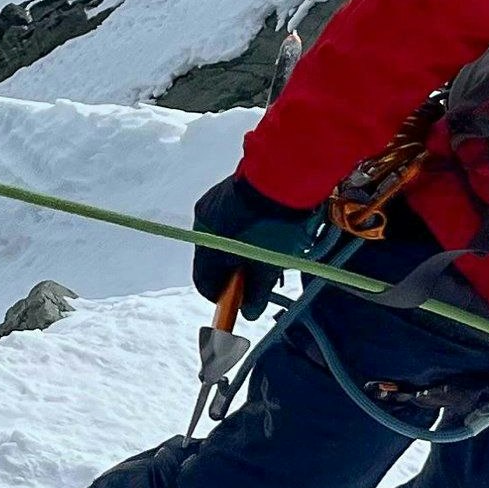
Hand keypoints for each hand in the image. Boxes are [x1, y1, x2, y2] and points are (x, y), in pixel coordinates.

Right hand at [190, 174, 306, 319]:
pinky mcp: (227, 188)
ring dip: (243, 248)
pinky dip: (245, 229)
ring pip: (224, 238)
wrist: (285, 173)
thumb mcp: (269, 265)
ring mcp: (213, 203)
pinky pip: (231, 218)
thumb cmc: (274, 225)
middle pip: (215, 260)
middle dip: (237, 271)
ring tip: (272, 248)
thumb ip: (257, 292)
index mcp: (207, 248)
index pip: (205, 284)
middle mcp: (203, 224)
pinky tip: (269, 226)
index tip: (243, 302)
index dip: (224, 298)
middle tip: (263, 275)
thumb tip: (250, 313)